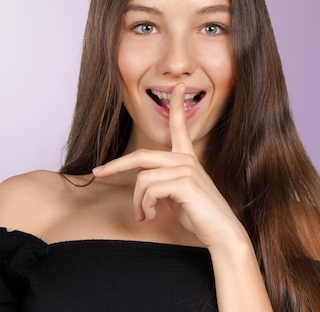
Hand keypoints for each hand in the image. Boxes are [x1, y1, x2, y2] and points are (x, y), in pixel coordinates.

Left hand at [92, 83, 245, 248]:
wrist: (221, 233)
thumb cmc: (199, 215)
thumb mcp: (176, 194)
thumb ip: (162, 182)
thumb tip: (142, 183)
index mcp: (186, 157)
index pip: (180, 126)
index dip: (177, 104)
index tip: (178, 85)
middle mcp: (186, 159)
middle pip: (139, 155)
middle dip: (115, 166)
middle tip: (97, 173)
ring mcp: (186, 170)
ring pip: (142, 179)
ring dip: (137, 202)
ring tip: (143, 215)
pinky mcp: (184, 184)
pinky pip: (149, 190)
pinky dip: (144, 206)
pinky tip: (151, 217)